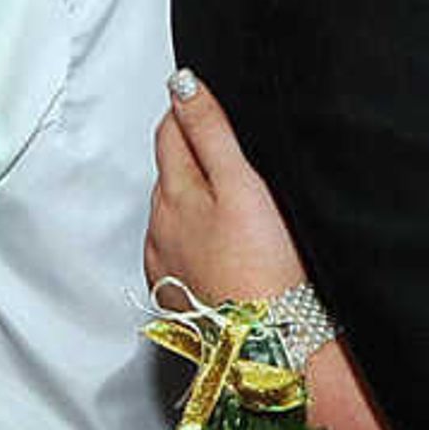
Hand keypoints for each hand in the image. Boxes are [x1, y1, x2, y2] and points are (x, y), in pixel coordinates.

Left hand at [147, 69, 306, 306]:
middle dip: (189, 156)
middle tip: (223, 150)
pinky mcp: (178, 294)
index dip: (188, 113)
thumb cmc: (264, 267)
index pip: (169, 133)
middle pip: (169, 173)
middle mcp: (160, 228)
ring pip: (172, 215)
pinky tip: (223, 248)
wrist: (268, 344)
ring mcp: (166, 263)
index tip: (205, 103)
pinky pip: (178, 254)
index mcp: (174, 194)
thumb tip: (184, 86)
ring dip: (191, 203)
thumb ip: (211, 131)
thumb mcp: (241, 184)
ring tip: (229, 204)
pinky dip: (194, 242)